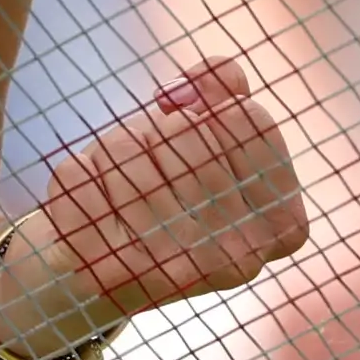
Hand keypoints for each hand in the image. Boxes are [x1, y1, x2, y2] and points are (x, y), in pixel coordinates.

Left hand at [0, 56, 308, 355]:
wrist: (112, 269)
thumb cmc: (176, 187)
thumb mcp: (218, 135)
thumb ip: (225, 88)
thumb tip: (187, 87)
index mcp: (283, 224)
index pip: (244, 117)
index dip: (209, 111)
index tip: (193, 134)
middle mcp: (239, 256)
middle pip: (181, 129)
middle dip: (157, 130)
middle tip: (153, 167)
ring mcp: (175, 269)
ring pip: (124, 146)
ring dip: (114, 149)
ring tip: (122, 185)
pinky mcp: (111, 273)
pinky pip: (75, 175)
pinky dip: (75, 172)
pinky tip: (93, 201)